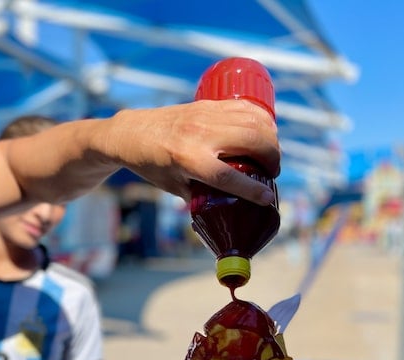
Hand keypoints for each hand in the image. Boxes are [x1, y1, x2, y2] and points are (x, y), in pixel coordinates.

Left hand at [104, 99, 279, 204]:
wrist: (132, 133)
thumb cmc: (151, 164)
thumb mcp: (173, 186)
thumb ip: (200, 197)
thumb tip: (229, 210)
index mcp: (186, 159)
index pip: (227, 176)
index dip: (251, 190)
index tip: (267, 198)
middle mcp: (198, 134)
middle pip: (251, 142)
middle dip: (272, 158)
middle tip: (271, 172)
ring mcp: (204, 116)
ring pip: (253, 121)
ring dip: (271, 139)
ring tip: (270, 155)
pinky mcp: (208, 105)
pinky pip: (245, 107)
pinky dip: (262, 119)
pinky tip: (266, 132)